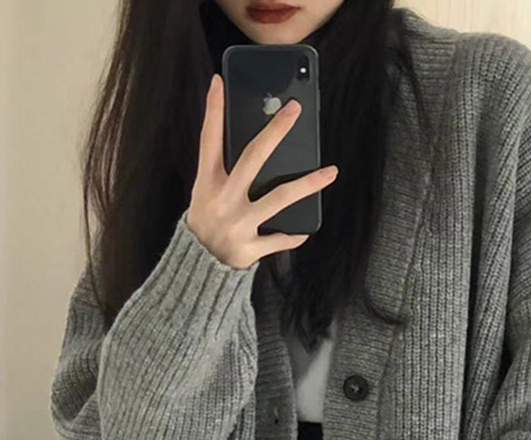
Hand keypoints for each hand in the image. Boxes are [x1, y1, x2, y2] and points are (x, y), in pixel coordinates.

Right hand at [185, 74, 338, 269]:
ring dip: (308, 184)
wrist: (199, 266)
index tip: (220, 83)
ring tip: (330, 172)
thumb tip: (259, 144)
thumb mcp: (206, 192)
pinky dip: (293, 236)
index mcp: (207, 182)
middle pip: (254, 157)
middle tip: (295, 111)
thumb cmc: (208, 221)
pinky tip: (306, 229)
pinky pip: (279, 239)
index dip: (213, 111)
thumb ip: (225, 170)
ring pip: (279, 198)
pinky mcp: (249, 248)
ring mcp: (237, 223)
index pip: (209, 139)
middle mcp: (223, 199)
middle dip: (275, 131)